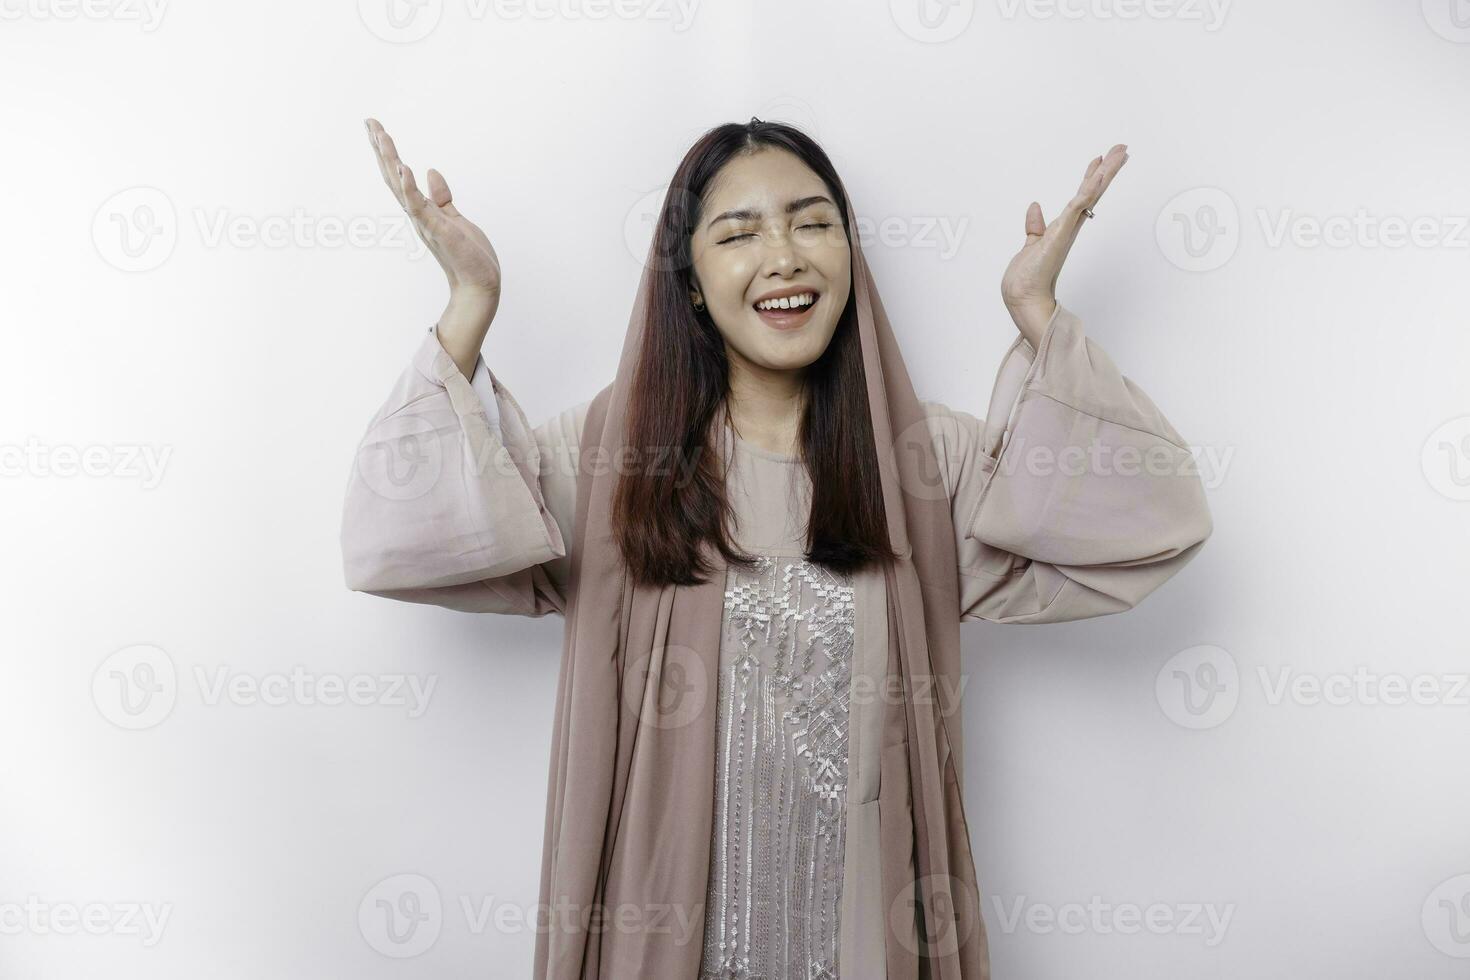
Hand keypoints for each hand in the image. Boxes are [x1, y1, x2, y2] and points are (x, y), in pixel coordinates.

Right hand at [366, 117, 500, 375]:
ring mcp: (426, 222)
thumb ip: (441, 196)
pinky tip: (406, 169)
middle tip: (369, 123)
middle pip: (393, 177)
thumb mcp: (454, 218)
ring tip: (381, 137)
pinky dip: (412, 189)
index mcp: (421, 210)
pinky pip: (421, 207)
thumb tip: (431, 171)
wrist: (478, 285)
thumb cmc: (467, 255)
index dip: (387, 153)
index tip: (376, 129)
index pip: (399, 176)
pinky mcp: (440, 230)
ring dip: (392, 162)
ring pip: (402, 188)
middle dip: (382, 150)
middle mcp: (418, 215)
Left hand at [1000, 143, 1127, 348]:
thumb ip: (1034, 226)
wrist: (1023, 297)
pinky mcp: (1060, 234)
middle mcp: (1069, 227)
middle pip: (1092, 192)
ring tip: (1118, 153)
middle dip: (1107, 170)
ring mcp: (1067, 229)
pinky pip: (1077, 208)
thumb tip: (1034, 207)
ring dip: (1104, 173)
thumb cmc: (1027, 277)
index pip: (1081, 197)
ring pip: (1090, 195)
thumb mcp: (1030, 244)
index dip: (1091, 177)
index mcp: (1064, 227)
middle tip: (1122, 148)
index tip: (1099, 159)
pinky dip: (1088, 192)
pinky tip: (1098, 176)